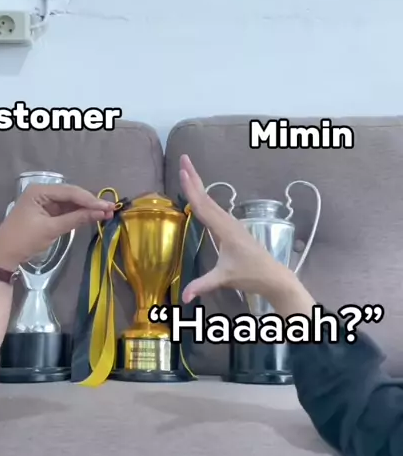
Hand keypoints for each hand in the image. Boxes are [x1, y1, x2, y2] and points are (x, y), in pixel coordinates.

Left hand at [0, 184, 114, 270]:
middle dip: (90, 203)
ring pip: (71, 202)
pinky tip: (92, 216)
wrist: (4, 255)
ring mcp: (45, 202)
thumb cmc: (24, 239)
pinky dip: (78, 214)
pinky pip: (66, 210)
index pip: (70, 192)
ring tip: (106, 213)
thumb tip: (100, 213)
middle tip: (111, 209)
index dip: (90, 199)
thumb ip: (76, 219)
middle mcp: (42, 192)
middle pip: (72, 195)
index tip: (108, 206)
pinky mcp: (47, 213)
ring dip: (87, 208)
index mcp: (39, 190)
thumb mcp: (51, 229)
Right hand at [179, 155, 296, 304]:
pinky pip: (214, 208)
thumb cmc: (250, 275)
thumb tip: (184, 297)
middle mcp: (228, 222)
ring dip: (199, 185)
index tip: (183, 171)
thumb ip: (203, 285)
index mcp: (225, 229)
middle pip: (206, 197)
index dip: (191, 188)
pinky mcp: (231, 228)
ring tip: (187, 172)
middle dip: (194, 177)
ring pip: (211, 201)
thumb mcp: (225, 279)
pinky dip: (204, 198)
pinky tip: (199, 197)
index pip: (203, 205)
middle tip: (184, 158)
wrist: (273, 276)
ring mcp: (231, 224)